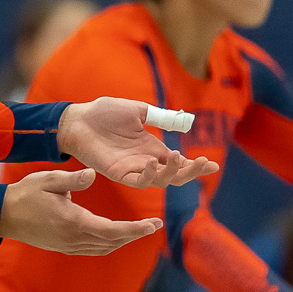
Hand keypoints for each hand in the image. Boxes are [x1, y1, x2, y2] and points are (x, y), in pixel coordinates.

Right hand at [0, 168, 163, 254]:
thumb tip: (93, 174)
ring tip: (138, 230)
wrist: (3, 215)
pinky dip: (108, 243)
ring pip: (104, 248)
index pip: (113, 230)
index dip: (136, 229)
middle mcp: (74, 238)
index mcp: (74, 222)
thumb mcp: (49, 180)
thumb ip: (73, 179)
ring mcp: (68, 245)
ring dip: (123, 240)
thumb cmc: (26, 194)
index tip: (153, 224)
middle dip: (135, 235)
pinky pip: (93, 249)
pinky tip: (114, 235)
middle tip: (154, 226)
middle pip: (113, 242)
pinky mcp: (63, 247)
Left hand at [56, 98, 218, 188]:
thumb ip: (159, 117)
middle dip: (191, 172)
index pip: (179, 162)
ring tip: (177, 157)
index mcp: (152, 148)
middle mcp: (145, 161)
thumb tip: (184, 121)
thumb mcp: (137, 111)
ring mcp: (132, 169)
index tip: (214, 165)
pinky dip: (149, 176)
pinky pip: (138, 181)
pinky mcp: (117, 173)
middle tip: (204, 164)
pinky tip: (154, 162)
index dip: (196, 166)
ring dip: (172, 172)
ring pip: (159, 181)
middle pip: (174, 176)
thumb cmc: (104, 113)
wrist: (78, 118)